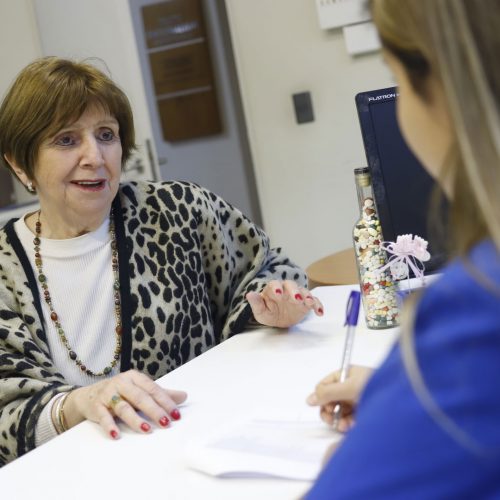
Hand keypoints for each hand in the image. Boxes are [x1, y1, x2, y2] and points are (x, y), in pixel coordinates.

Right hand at [61, 370, 187, 438]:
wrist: (88, 395)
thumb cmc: (120, 392)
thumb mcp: (140, 389)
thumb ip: (161, 394)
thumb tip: (183, 396)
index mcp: (135, 377)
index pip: (153, 389)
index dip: (165, 401)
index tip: (176, 414)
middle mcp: (122, 383)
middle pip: (140, 397)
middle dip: (154, 411)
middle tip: (166, 423)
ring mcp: (108, 394)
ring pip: (124, 407)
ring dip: (136, 419)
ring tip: (147, 430)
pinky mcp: (96, 406)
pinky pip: (104, 416)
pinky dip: (110, 426)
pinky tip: (117, 435)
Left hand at [246, 280, 323, 327]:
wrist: (280, 320)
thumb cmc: (269, 313)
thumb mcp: (260, 312)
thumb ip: (256, 303)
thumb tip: (249, 294)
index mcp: (273, 289)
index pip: (274, 284)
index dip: (276, 287)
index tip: (278, 294)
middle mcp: (286, 289)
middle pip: (291, 285)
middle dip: (294, 291)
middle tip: (297, 298)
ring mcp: (298, 295)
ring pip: (304, 291)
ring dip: (307, 296)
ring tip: (309, 302)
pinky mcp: (307, 303)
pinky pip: (314, 301)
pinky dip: (318, 305)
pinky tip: (320, 312)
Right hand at [306, 365, 372, 431]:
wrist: (398, 400)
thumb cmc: (373, 387)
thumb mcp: (348, 387)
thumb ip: (327, 393)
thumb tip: (308, 400)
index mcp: (345, 375)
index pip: (324, 386)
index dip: (321, 397)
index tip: (327, 407)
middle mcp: (349, 386)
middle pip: (329, 400)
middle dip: (330, 412)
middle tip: (333, 420)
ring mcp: (355, 400)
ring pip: (338, 412)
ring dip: (339, 420)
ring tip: (346, 426)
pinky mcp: (362, 412)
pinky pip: (348, 419)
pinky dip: (348, 424)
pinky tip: (353, 426)